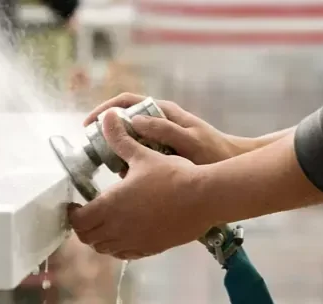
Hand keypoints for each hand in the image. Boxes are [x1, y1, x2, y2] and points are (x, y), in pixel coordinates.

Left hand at [69, 110, 213, 259]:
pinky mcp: (151, 249)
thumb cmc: (172, 175)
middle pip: (87, 237)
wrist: (204, 198)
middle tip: (87, 212)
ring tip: (105, 222)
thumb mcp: (143, 155)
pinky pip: (125, 254)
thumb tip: (106, 117)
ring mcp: (135, 242)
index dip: (72, 214)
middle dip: (83, 226)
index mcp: (111, 205)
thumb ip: (120, 139)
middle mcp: (118, 229)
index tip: (75, 204)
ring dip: (99, 237)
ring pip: (105, 248)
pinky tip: (125, 233)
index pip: (78, 220)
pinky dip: (118, 247)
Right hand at [84, 93, 242, 164]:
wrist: (233, 168)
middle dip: (107, 136)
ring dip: (119, 155)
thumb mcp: (190, 141)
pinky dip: (131, 167)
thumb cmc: (215, 153)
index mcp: (164, 112)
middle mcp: (159, 122)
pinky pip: (139, 159)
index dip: (104, 110)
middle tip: (96, 154)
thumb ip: (164, 129)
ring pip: (129, 143)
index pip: (126, 101)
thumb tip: (133, 121)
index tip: (88, 125)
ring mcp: (159, 139)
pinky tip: (131, 183)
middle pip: (123, 122)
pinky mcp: (161, 156)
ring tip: (116, 172)